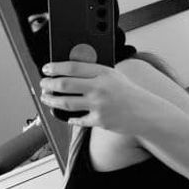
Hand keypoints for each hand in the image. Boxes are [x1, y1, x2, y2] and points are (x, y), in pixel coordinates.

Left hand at [38, 61, 157, 133]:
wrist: (145, 112)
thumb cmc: (128, 92)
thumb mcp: (113, 75)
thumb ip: (94, 72)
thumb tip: (68, 71)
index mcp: (103, 73)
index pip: (72, 67)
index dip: (55, 67)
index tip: (46, 69)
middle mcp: (99, 88)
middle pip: (64, 85)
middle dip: (48, 85)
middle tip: (43, 84)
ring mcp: (99, 105)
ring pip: (66, 103)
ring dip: (52, 101)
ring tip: (46, 98)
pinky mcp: (99, 121)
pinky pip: (77, 119)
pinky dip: (69, 118)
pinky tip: (66, 116)